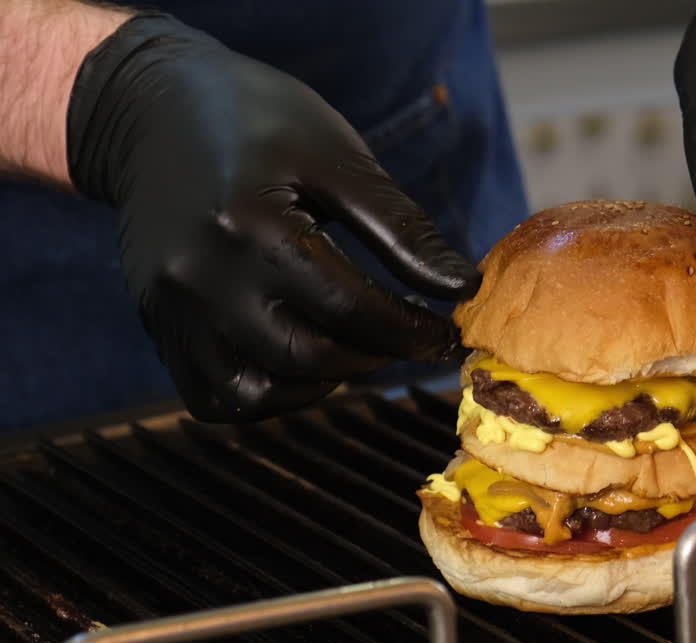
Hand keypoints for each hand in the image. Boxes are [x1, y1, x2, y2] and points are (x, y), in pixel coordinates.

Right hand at [66, 14, 477, 420]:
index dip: (410, 331)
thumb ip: (402, 229)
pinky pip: (215, 397)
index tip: (444, 332)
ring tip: (351, 342)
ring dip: (320, 381)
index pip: (350, 309)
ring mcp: (172, 310)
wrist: (150, 109)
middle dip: (374, 356)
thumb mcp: (338, 158)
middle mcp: (203, 278)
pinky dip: (268, 393)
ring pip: (258, 393)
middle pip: (308, 358)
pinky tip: (299, 356)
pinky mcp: (158, 327)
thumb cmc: (257, 120)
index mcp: (252, 225)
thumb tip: (462, 289)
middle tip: (403, 336)